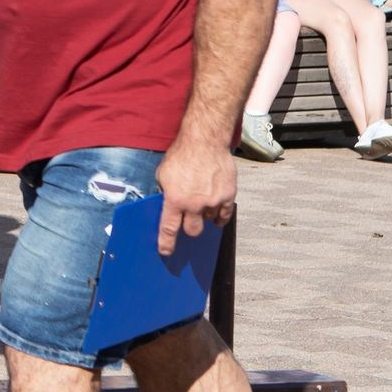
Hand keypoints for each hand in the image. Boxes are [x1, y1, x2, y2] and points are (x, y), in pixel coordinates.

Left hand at [157, 136, 236, 257]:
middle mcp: (194, 204)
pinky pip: (225, 214)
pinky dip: (220, 215)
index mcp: (175, 200)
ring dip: (205, 216)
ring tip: (202, 203)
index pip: (169, 229)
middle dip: (189, 229)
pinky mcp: (227, 195)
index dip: (167, 243)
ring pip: (210, 221)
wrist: (205, 141)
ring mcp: (213, 201)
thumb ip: (165, 192)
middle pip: (193, 230)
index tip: (166, 251)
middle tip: (188, 222)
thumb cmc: (182, 154)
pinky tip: (216, 211)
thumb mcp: (163, 174)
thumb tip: (165, 205)